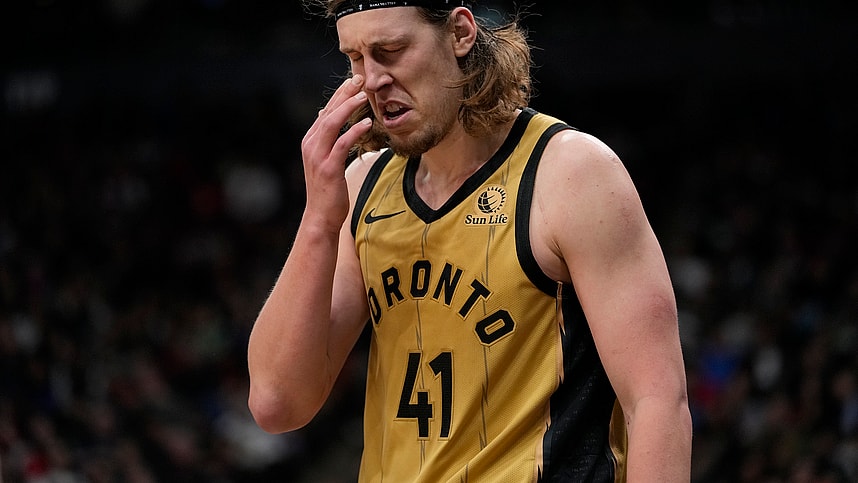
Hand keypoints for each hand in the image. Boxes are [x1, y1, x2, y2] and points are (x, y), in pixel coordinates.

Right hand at [300, 75, 371, 232]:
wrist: (320, 217)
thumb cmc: (327, 191)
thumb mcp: (325, 161)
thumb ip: (328, 141)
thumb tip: (331, 120)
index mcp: (311, 141)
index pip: (326, 112)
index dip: (339, 95)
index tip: (354, 82)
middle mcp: (311, 145)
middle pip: (328, 112)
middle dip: (344, 94)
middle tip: (359, 78)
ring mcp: (318, 156)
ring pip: (332, 123)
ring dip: (348, 107)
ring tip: (363, 95)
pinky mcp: (328, 168)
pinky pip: (342, 144)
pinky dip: (354, 131)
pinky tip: (366, 123)